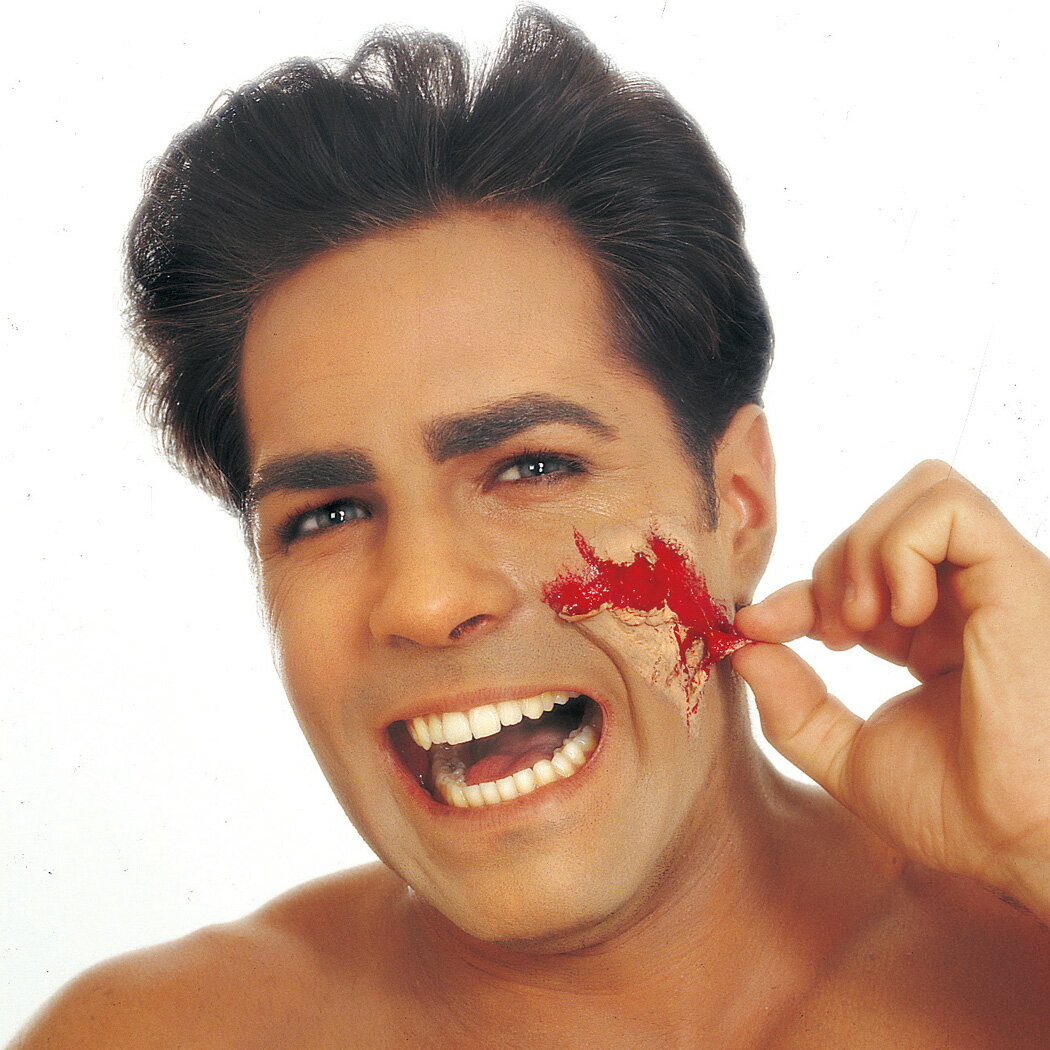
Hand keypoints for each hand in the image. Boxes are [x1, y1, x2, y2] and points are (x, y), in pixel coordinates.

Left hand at [732, 460, 1049, 919]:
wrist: (1021, 846)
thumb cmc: (958, 812)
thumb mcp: (848, 754)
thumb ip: (792, 703)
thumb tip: (743, 644)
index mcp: (934, 633)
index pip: (856, 571)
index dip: (800, 589)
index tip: (757, 626)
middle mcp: (967, 599)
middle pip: (884, 516)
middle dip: (831, 565)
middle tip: (833, 636)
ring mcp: (995, 583)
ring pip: (920, 491)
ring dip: (864, 548)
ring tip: (864, 623)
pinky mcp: (1019, 575)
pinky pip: (948, 506)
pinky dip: (900, 547)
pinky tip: (903, 615)